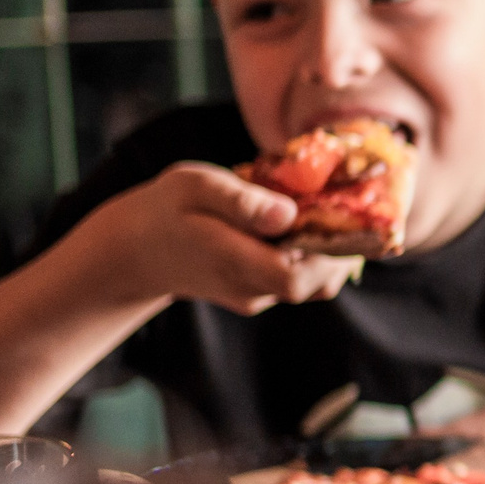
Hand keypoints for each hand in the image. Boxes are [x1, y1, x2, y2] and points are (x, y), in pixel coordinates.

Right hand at [78, 161, 361, 314]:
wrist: (137, 248)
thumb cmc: (166, 208)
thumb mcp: (196, 187)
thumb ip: (242, 201)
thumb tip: (289, 214)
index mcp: (234, 263)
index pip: (296, 277)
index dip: (330, 253)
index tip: (343, 216)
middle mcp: (251, 290)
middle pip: (317, 283)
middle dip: (340, 248)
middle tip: (347, 207)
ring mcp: (258, 296)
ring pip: (315, 283)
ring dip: (330, 250)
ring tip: (325, 211)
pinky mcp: (261, 292)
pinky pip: (301, 278)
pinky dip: (314, 254)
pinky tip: (305, 224)